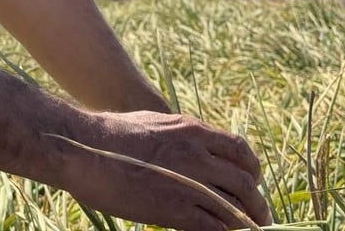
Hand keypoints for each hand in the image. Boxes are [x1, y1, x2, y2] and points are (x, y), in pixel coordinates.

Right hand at [57, 110, 271, 230]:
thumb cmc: (110, 134)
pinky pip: (216, 228)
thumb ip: (178, 135)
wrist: (85, 148)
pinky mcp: (177, 210)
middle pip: (245, 183)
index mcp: (193, 131)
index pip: (240, 151)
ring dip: (246, 224)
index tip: (251, 182)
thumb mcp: (153, 123)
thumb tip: (188, 144)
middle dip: (256, 203)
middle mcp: (199, 155)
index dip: (251, 170)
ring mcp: (191, 183)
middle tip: (259, 217)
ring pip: (236, 208)